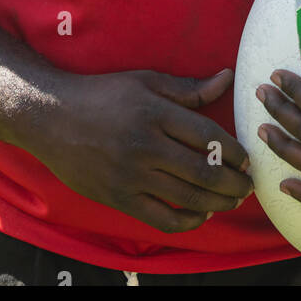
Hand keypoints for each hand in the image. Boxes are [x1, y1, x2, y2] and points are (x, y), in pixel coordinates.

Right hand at [27, 67, 253, 233]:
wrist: (51, 118)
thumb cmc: (102, 94)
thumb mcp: (145, 81)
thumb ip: (187, 88)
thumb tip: (226, 79)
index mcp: (155, 112)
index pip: (209, 136)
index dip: (236, 151)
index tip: (247, 158)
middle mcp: (146, 146)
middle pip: (205, 171)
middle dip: (235, 182)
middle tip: (249, 184)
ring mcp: (132, 175)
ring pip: (189, 196)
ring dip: (219, 202)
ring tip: (234, 199)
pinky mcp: (119, 198)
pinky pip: (162, 218)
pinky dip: (188, 221)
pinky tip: (202, 214)